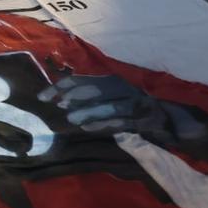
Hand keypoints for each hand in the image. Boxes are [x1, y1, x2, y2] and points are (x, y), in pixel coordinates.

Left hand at [39, 74, 173, 136]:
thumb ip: (88, 95)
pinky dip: (104, 125)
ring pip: (110, 106)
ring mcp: (133, 104)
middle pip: (96, 90)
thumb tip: (60, 98)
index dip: (60, 87)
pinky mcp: (141, 121)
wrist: (164, 118)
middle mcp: (122, 89)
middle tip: (60, 105)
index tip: (43, 97)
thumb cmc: (129, 106)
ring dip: (90, 112)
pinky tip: (89, 128)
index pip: (81, 80)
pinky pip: (120, 122)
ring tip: (72, 119)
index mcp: (110, 81)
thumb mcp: (109, 96)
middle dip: (76, 97)